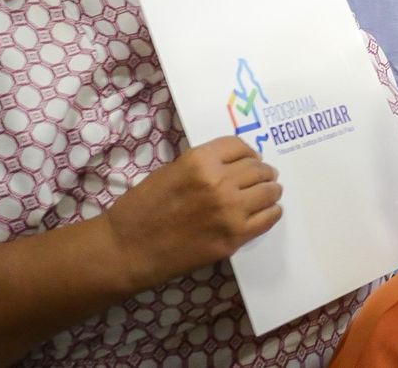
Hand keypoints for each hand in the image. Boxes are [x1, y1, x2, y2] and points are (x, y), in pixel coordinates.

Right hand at [104, 137, 282, 291]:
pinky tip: (267, 212)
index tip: (251, 161)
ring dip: (270, 191)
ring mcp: (228, 211)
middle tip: (264, 178)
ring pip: (268, 192)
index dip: (248, 154)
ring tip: (268, 194)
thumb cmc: (141, 209)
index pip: (240, 147)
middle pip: (258, 169)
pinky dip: (271, 213)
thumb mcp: (171, 171)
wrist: (126, 250)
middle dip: (263, 173)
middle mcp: (219, 182)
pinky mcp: (232, 238)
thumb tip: (234, 165)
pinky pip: (267, 219)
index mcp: (200, 161)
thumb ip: (203, 165)